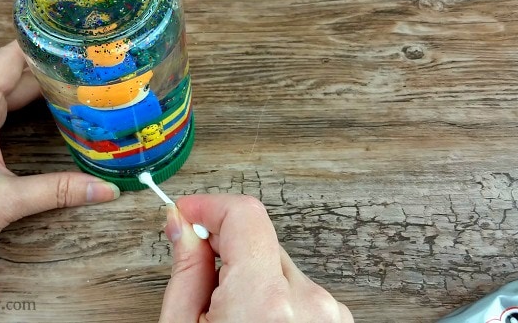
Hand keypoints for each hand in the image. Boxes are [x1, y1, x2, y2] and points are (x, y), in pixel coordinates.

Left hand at [0, 42, 119, 321]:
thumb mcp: (7, 201)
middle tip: (90, 74)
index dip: (46, 47)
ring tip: (73, 91)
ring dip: (32, 94)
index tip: (80, 45)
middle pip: (10, 76)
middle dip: (49, 74)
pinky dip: (14, 110)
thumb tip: (108, 190)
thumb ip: (61, 190)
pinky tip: (37, 118)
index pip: (12, 57)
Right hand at [160, 195, 352, 322]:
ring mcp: (328, 314)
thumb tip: (181, 224)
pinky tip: (253, 322)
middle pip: (260, 239)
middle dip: (224, 245)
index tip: (187, 213)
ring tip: (229, 314)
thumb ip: (186, 273)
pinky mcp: (336, 321)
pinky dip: (273, 296)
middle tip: (198, 272)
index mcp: (262, 304)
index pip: (244, 214)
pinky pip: (297, 288)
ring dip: (250, 274)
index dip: (210, 206)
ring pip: (278, 264)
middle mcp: (307, 304)